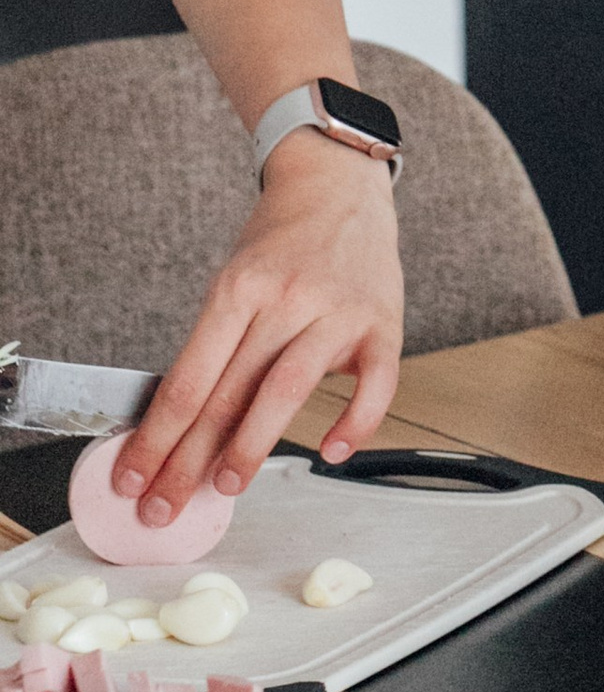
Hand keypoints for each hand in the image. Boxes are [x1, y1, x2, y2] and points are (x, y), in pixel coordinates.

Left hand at [113, 134, 403, 522]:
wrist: (340, 185)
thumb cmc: (282, 240)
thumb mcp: (234, 280)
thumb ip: (216, 346)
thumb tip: (180, 426)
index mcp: (238, 289)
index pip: (187, 382)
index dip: (155, 439)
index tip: (132, 478)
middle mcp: (286, 299)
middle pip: (228, 395)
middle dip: (188, 461)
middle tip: (163, 506)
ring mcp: (337, 312)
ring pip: (287, 392)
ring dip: (251, 448)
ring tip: (226, 486)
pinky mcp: (383, 323)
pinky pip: (375, 385)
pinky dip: (355, 424)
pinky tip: (332, 452)